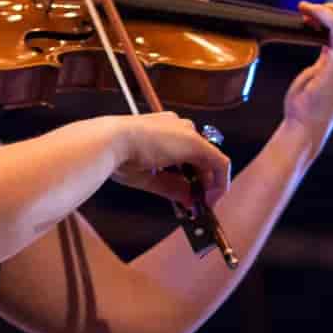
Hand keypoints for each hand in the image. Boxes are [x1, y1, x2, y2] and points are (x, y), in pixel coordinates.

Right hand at [107, 112, 230, 205]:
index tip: (189, 193)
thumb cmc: (118, 154)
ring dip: (210, 185)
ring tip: (204, 205)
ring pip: (210, 160)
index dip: (190, 176)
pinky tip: (211, 199)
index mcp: (162, 130)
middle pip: (200, 157)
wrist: (112, 141)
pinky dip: (220, 183)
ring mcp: (188, 133)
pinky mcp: (196, 143)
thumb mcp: (149, 176)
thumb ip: (172, 187)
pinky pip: (220, 163)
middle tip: (200, 203)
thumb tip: (189, 200)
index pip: (185, 153)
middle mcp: (177, 127)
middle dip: (202, 182)